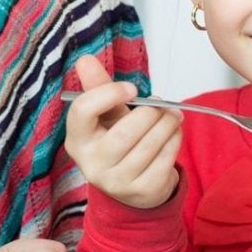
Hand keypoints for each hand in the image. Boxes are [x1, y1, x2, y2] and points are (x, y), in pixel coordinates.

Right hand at [64, 54, 181, 209]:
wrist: (130, 184)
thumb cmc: (115, 139)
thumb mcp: (105, 114)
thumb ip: (98, 87)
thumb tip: (85, 59)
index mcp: (77, 140)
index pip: (82, 111)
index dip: (109, 94)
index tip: (131, 88)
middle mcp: (91, 164)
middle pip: (123, 132)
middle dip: (149, 113)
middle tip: (161, 103)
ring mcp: (116, 182)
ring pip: (148, 146)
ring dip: (167, 124)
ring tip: (173, 114)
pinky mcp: (142, 191)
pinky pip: (164, 160)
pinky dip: (174, 141)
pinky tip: (173, 133)